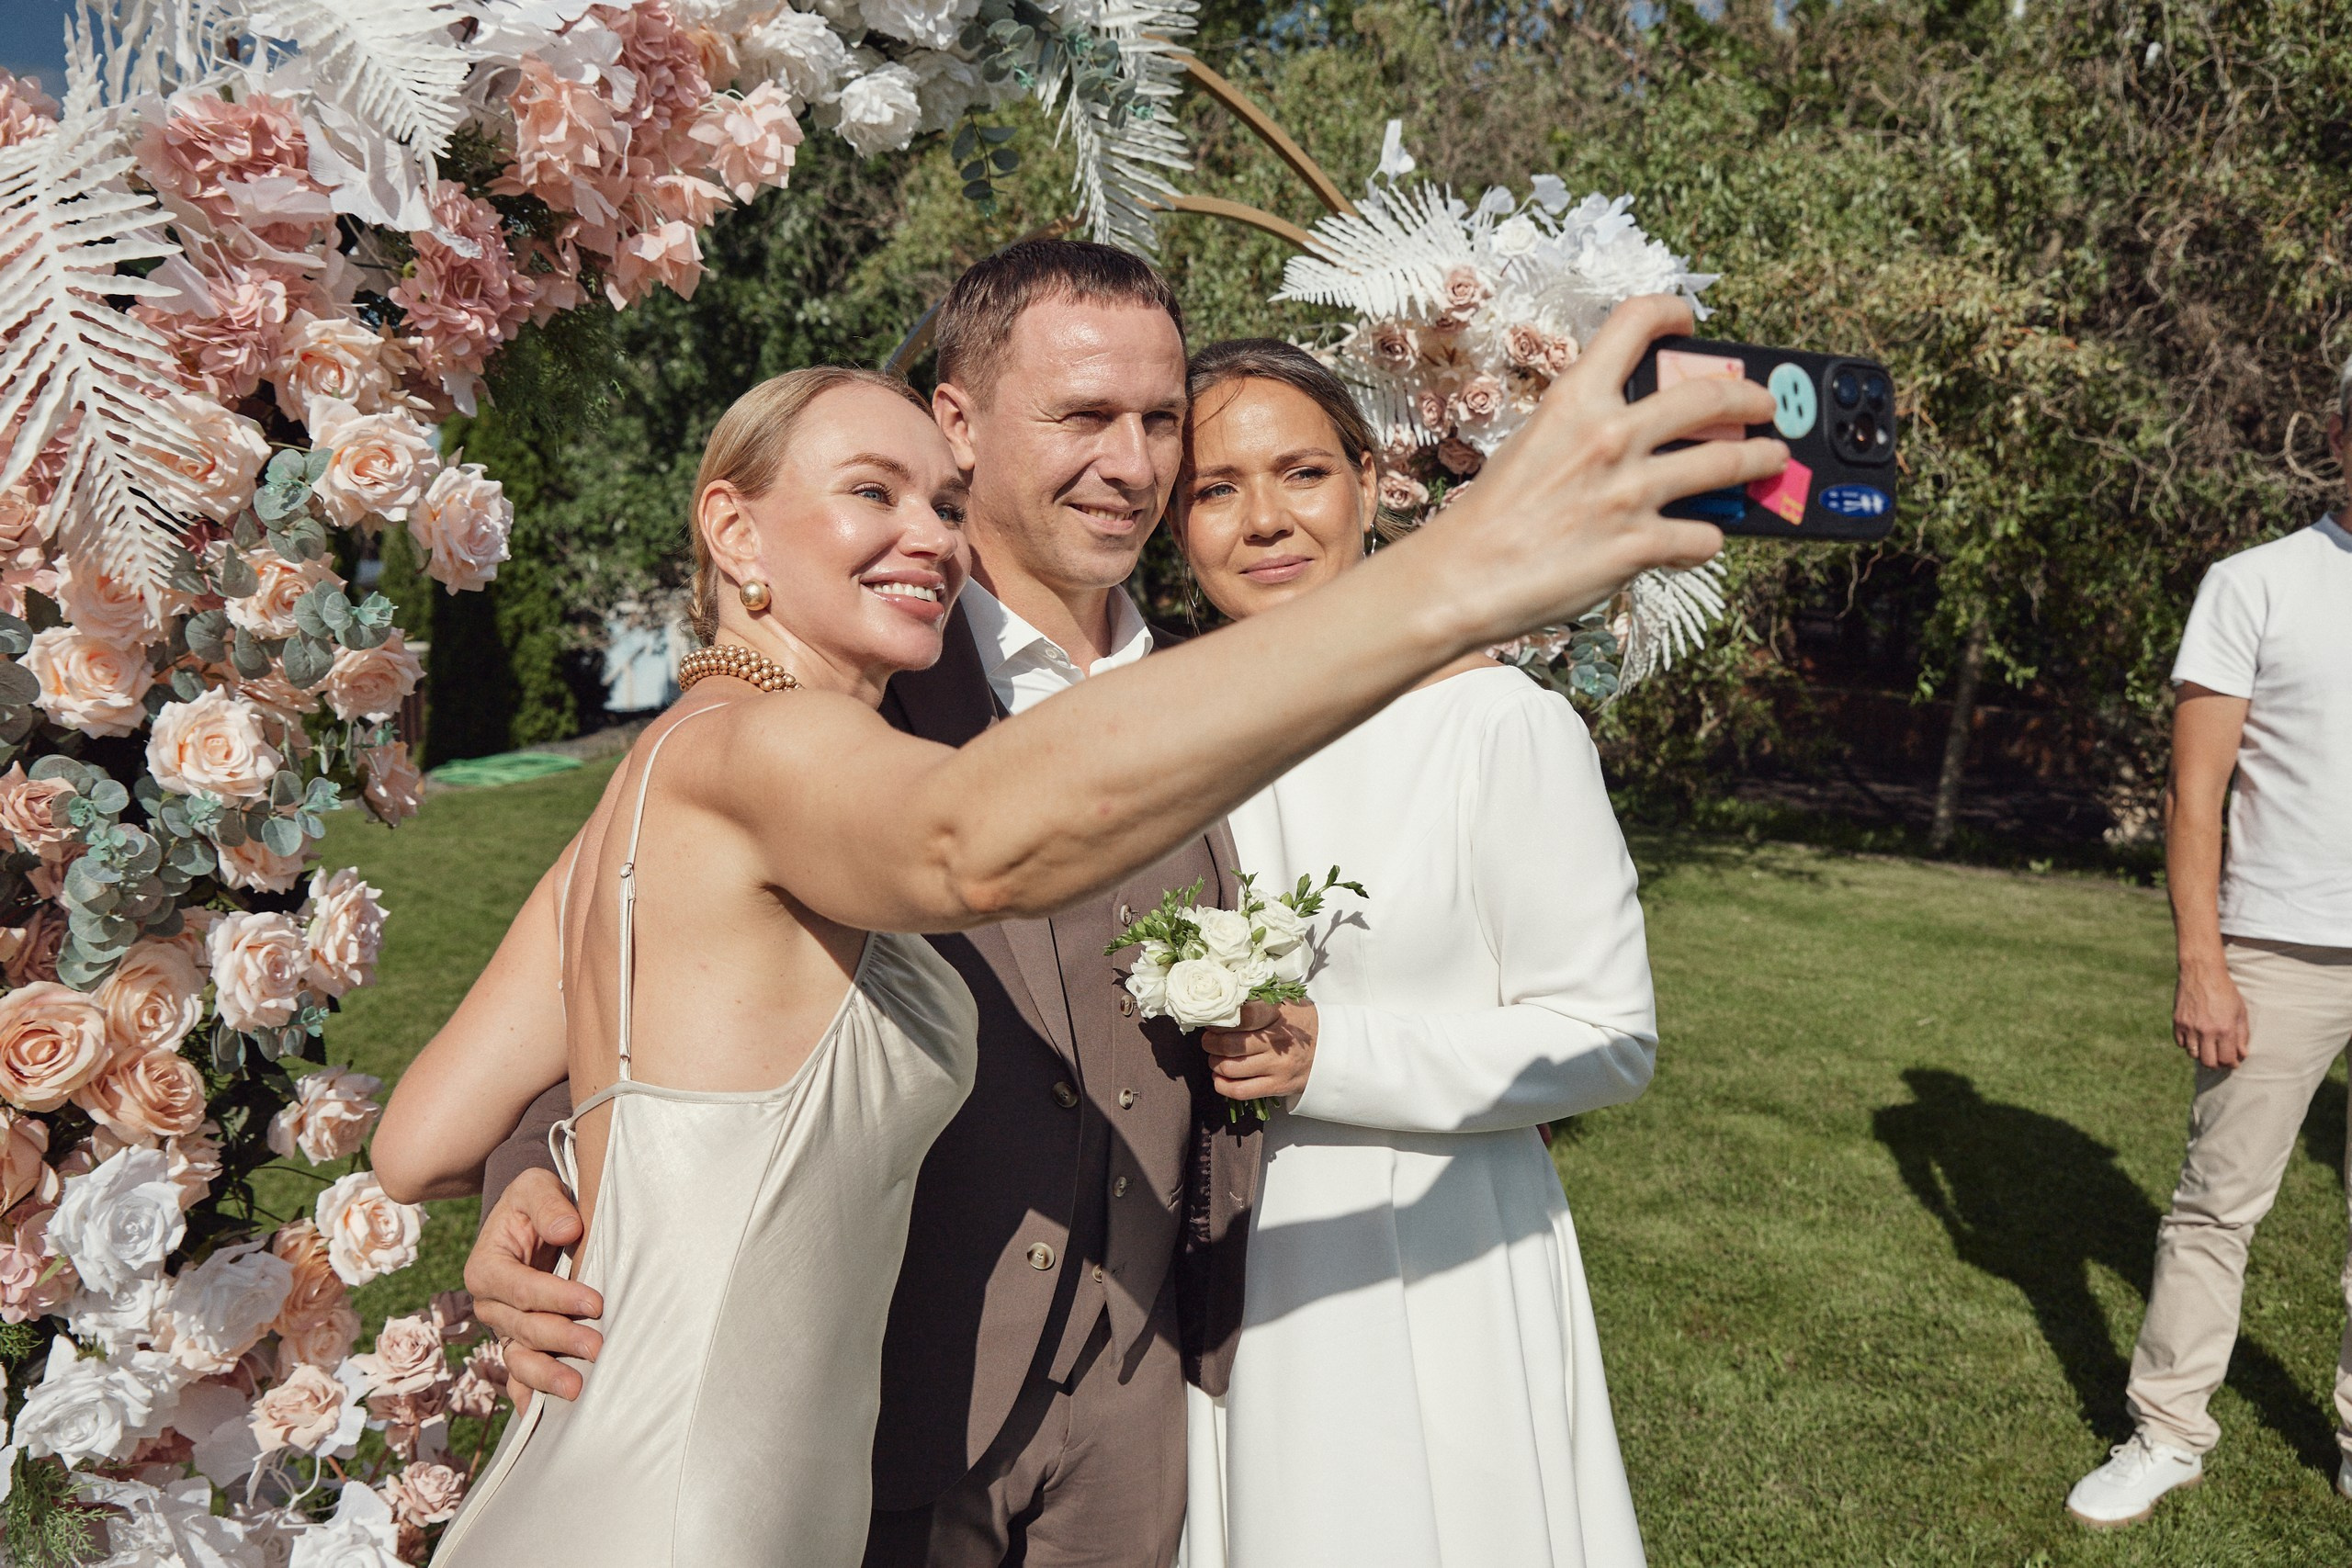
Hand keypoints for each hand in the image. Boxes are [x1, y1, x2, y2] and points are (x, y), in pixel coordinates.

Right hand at [465, 1168, 603, 1405]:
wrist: (536, 1219)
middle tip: (598, 1347)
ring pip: (517, 1356)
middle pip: (521, 1327)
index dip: (555, 1296)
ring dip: (545, 1374)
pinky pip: (518, 1373)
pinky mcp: (518, 1341)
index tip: (594, 1302)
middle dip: (559, 1338)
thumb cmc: (538, 1203)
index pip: (519, 1287)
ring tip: (577, 1388)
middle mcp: (489, 1302)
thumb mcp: (537, 1188)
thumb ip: (549, 1206)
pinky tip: (542, 1414)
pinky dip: (529, 1394)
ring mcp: (503, 1326)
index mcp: (487, 1265)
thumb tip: (566, 1230)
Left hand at [1202, 1000, 1316, 1103]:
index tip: (1213, 1020)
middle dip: (1210, 1043)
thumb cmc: (1304, 1024)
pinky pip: (1240, 1091)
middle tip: (1208, 1040)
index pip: (1243, 1016)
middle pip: (1230, 1044)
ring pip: (1230, 1068)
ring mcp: (1277, 1066)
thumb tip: (1225, 1000)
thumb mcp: (1287, 1004)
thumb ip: (1259, 1001)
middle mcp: (1277, 1042)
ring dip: (1214, 1062)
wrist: (1334, 1050)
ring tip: (1216, 1057)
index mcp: (1279, 1016)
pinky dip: (1223, 1085)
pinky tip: (1220, 1077)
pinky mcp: (1277, 1086)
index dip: (1220, 1020)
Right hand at [1417, 294, 1786, 647]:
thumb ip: (1584, 429)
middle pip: (1710, 395)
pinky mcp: (1638, 546)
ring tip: (1772, 459)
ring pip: (1727, 463)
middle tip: (1763, 404)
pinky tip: (1700, 541)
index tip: (1688, 322)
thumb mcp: (1531, 445)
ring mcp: (1628, 492)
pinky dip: (1708, 540)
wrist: (1461, 579)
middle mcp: (1608, 437)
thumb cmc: (1490, 517)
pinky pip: (1703, 537)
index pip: (1635, 323)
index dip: (1671, 313)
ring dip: (1761, 459)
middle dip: (1751, 397)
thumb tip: (1637, 431)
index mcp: (1575, 401)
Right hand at [2174, 958, 2249, 1069]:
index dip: (2232, 1064)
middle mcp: (2206, 1030)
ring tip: (2208, 1047)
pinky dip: (2188, 1044)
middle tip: (2221, 1058)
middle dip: (2217, 1063)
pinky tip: (2196, 1037)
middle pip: (2209, 1062)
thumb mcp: (2240, 1011)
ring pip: (2193, 1054)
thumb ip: (2242, 1035)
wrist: (2201, 972)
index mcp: (2225, 1029)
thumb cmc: (2225, 990)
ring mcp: (2189, 1027)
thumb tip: (2242, 1054)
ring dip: (2202, 1054)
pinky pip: (2181, 1043)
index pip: (2227, 1059)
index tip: (2233, 1061)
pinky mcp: (2178, 1021)